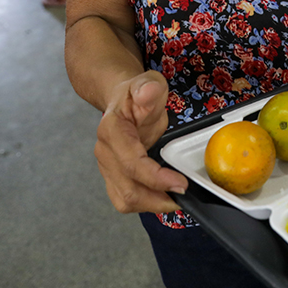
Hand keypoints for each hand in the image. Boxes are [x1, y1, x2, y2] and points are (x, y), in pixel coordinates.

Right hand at [94, 70, 187, 213]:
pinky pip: (124, 198)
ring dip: (151, 205)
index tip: (180, 183)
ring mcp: (106, 167)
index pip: (132, 163)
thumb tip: (148, 91)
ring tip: (175, 200)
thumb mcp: (147, 82)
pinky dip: (145, 203)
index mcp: (111, 130)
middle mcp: (104, 152)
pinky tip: (162, 197)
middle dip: (157, 198)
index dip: (156, 178)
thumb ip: (148, 87)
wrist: (122, 99)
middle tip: (183, 195)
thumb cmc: (136, 92)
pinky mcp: (112, 176)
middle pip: (127, 189)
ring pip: (124, 199)